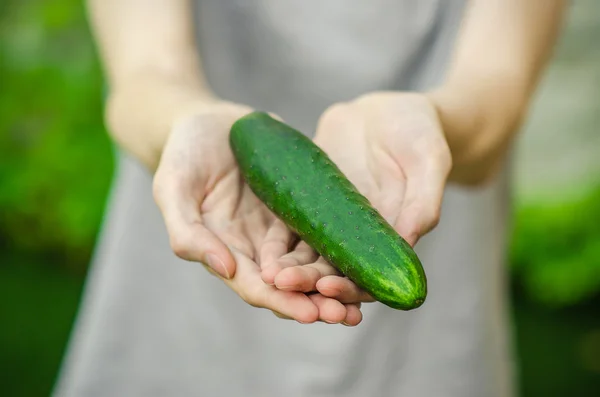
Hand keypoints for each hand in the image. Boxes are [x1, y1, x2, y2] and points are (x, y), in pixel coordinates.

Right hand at [152, 100, 361, 323]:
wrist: (210, 121)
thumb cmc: (184, 152)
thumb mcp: (172, 187)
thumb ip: (188, 231)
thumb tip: (223, 268)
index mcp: (225, 249)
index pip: (254, 285)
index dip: (281, 301)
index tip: (309, 314)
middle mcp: (254, 246)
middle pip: (288, 284)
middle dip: (316, 302)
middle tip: (347, 316)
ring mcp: (278, 228)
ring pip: (310, 264)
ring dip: (334, 284)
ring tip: (363, 299)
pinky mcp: (298, 206)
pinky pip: (322, 232)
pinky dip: (340, 250)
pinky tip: (365, 257)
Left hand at [263, 92, 451, 304]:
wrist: (389, 112)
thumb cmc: (419, 134)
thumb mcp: (430, 161)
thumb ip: (423, 201)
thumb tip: (408, 243)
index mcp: (392, 234)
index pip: (371, 274)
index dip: (350, 286)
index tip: (327, 288)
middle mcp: (360, 233)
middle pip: (333, 268)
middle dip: (308, 280)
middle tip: (281, 283)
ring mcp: (334, 217)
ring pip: (309, 251)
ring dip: (289, 265)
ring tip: (267, 273)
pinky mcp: (313, 199)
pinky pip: (293, 222)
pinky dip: (279, 238)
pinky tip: (261, 247)